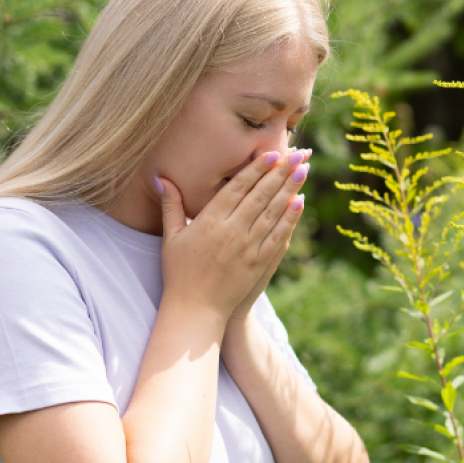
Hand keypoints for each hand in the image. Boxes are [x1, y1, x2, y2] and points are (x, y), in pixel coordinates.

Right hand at [156, 148, 309, 324]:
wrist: (195, 310)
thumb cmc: (179, 273)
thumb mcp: (171, 237)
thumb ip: (171, 205)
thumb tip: (160, 177)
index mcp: (210, 221)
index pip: (238, 187)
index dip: (257, 168)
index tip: (272, 153)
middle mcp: (232, 231)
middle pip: (261, 195)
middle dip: (281, 172)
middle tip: (298, 153)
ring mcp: (248, 248)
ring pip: (273, 212)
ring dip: (290, 189)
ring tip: (303, 170)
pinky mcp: (259, 263)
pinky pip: (279, 235)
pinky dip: (290, 218)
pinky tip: (300, 202)